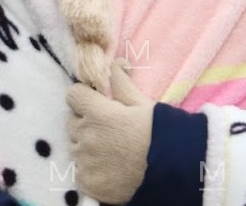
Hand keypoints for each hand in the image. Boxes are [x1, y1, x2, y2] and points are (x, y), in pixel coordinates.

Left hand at [65, 59, 154, 204]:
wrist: (172, 172)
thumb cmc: (159, 133)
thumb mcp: (142, 103)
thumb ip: (121, 83)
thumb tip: (114, 62)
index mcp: (98, 113)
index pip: (73, 95)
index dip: (84, 98)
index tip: (97, 104)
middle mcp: (86, 136)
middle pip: (72, 122)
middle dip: (86, 122)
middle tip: (109, 130)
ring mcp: (85, 161)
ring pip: (75, 147)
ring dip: (87, 146)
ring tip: (112, 151)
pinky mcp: (87, 182)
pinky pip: (79, 170)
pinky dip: (90, 170)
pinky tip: (110, 169)